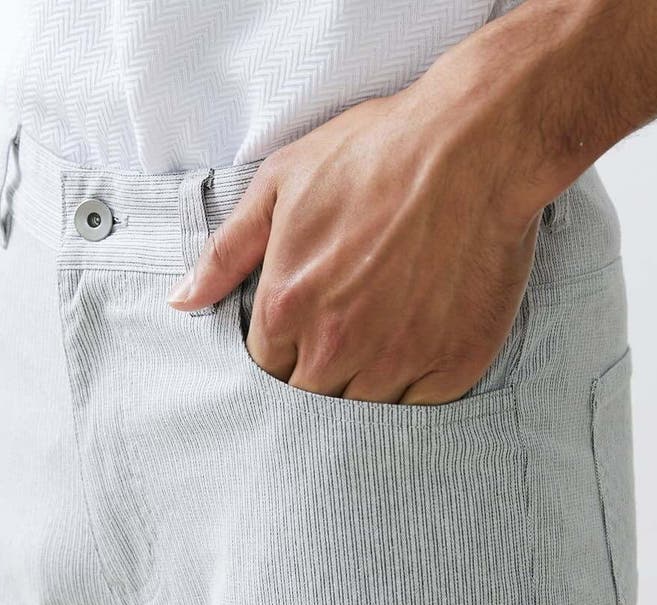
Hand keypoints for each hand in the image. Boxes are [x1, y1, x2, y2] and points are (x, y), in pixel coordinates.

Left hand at [168, 0, 656, 405]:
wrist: (474, 145)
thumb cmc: (374, 154)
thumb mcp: (280, 185)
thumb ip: (225, 254)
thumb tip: (182, 303)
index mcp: (288, 306)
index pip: (267, 368)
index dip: (285, 348)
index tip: (308, 326)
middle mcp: (338, 345)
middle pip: (312, 394)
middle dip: (321, 368)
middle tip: (349, 330)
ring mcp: (398, 360)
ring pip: (364, 407)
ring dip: (367, 381)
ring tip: (385, 336)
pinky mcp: (452, 364)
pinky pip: (420, 405)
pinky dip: (416, 385)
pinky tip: (421, 344)